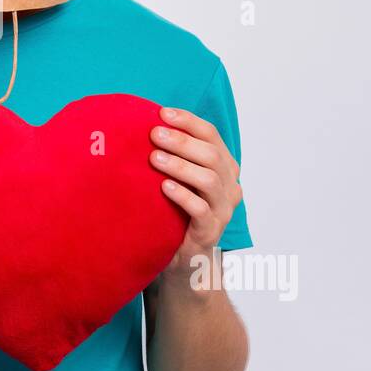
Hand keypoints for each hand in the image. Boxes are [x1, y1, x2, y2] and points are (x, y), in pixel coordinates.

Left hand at [149, 107, 241, 279]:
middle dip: (182, 141)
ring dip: (181, 165)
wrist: (184, 258)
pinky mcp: (210, 231)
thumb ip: (171, 153)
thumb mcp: (178, 177)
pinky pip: (201, 210)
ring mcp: (223, 210)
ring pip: (210, 180)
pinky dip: (183, 195)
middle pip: (212, 155)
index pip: (211, 135)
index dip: (189, 121)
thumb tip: (142, 122)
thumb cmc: (176, 210)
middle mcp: (229, 185)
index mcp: (224, 166)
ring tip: (154, 158)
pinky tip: (164, 187)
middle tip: (154, 134)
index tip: (162, 113)